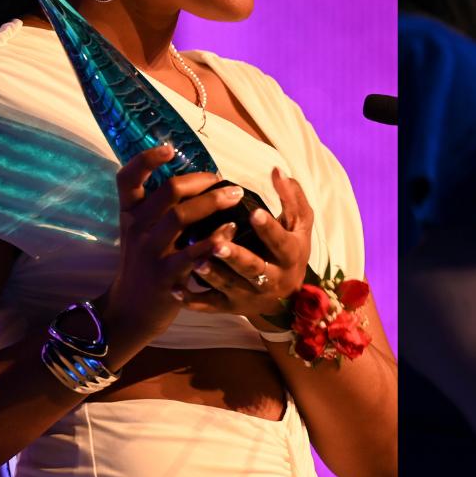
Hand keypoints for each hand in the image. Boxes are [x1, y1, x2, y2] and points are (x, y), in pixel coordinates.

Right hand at [105, 144, 235, 342]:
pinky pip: (193, 252)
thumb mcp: (141, 232)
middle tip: (225, 179)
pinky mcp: (165, 274)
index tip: (171, 147)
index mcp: (130, 214)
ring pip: (180, 216)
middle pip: (168, 192)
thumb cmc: (145, 264)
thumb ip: (158, 207)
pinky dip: (215, 238)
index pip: (127, 178)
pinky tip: (231, 229)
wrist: (132, 310)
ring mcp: (149, 251)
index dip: (146, 158)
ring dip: (213, 202)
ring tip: (235, 195)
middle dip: (202, 180)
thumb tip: (191, 177)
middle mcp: (136, 228)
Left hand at [182, 165, 315, 319]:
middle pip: (252, 268)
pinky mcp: (229, 305)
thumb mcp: (299, 225)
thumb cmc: (289, 251)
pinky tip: (176, 290)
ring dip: (212, 275)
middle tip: (218, 244)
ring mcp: (248, 294)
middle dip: (236, 257)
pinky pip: (209, 305)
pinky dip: (192, 300)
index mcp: (288, 254)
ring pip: (228, 286)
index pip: (280, 241)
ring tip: (196, 262)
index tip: (254, 213)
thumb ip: (291, 198)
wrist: (286, 298)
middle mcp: (270, 278)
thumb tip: (277, 170)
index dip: (268, 229)